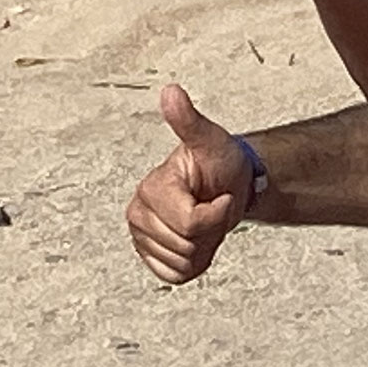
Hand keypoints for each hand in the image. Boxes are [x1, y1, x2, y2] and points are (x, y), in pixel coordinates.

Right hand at [127, 85, 251, 284]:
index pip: (191, 223)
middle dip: (210, 230)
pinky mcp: (152, 258)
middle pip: (187, 244)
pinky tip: (196, 239)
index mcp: (150, 189)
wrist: (229, 184)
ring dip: (204, 245)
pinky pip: (177, 275)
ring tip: (204, 219)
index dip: (216, 213)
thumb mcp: (210, 140)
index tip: (219, 195)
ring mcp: (142, 239)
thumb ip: (188, 121)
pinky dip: (194, 262)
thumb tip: (171, 91)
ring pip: (184, 261)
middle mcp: (138, 215)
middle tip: (211, 206)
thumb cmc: (220, 161)